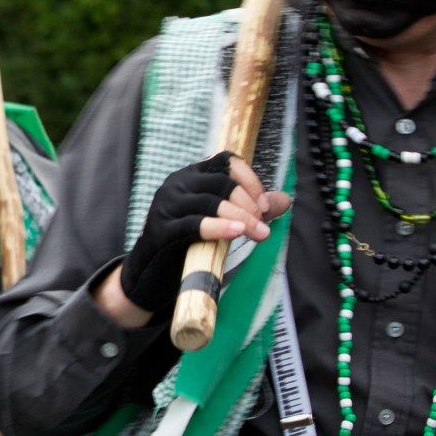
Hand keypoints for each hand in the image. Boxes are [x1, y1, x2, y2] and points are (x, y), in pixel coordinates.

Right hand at [119, 151, 289, 311]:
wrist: (150, 275)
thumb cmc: (189, 244)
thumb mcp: (222, 222)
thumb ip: (251, 210)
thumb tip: (284, 200)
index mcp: (190, 176)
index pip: (225, 160)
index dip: (250, 179)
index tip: (264, 205)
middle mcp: (175, 184)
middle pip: (221, 183)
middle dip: (249, 205)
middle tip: (263, 228)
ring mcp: (165, 206)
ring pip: (210, 202)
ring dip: (241, 218)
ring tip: (260, 235)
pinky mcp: (161, 230)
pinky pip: (194, 224)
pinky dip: (219, 227)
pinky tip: (236, 233)